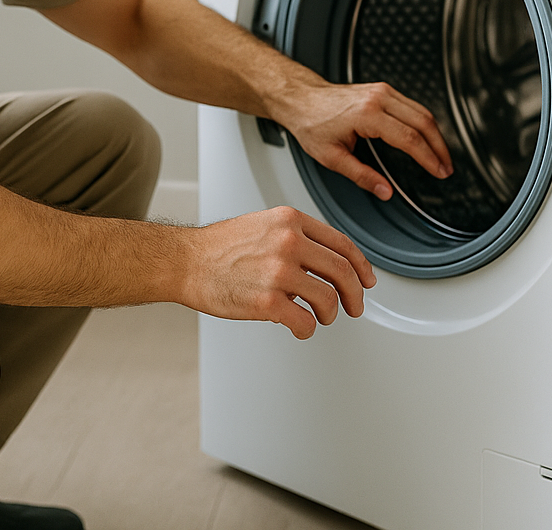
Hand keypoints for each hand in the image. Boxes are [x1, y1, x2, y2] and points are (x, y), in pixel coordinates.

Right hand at [184, 206, 375, 338]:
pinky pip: (304, 322)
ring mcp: (278, 271)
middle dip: (355, 294)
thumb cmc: (218, 248)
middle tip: (355, 306)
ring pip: (327, 299)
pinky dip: (307, 330)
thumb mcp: (263, 225)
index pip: (341, 244)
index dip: (360, 266)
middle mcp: (288, 242)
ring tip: (321, 317)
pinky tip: (300, 328)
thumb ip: (295, 237)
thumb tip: (323, 263)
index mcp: (290, 221)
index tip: (366, 279)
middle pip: (342, 271)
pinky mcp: (267, 300)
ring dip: (330, 314)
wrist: (185, 261)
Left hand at [276, 81, 452, 200]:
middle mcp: (378, 98)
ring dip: (436, 134)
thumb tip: (385, 191)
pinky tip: (427, 137)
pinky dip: (425, 122)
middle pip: (423, 121)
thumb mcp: (332, 157)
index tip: (439, 171)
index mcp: (367, 115)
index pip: (409, 138)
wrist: (301, 98)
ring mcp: (382, 91)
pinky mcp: (382, 90)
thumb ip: (362, 176)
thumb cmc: (312, 123)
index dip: (428, 157)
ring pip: (422, 111)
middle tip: (446, 167)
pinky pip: (412, 105)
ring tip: (441, 156)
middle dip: (439, 147)